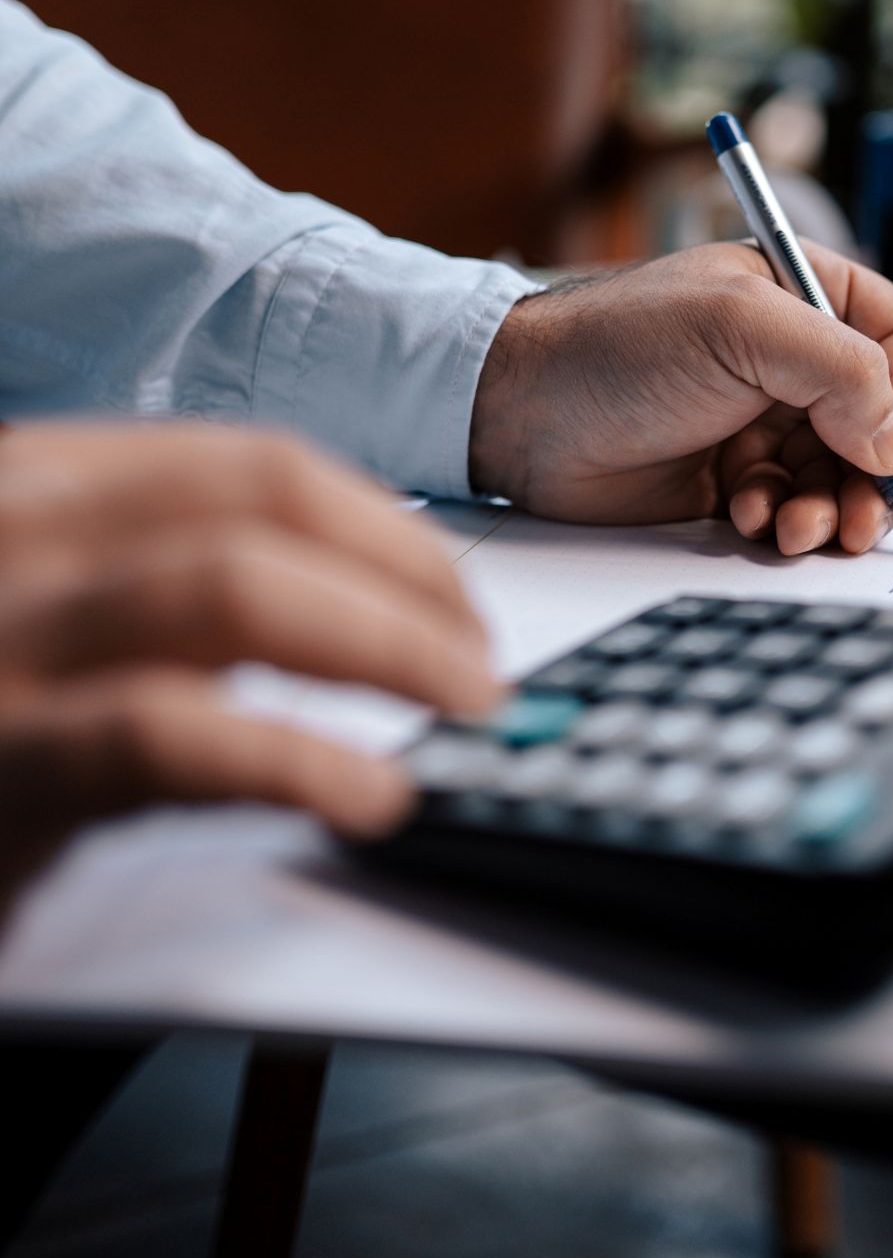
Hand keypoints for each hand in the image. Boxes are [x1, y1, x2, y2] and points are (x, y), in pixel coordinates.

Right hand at [0, 423, 496, 914]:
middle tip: (479, 658)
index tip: (453, 592)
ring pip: (236, 587)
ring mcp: (0, 632)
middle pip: (263, 505)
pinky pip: (170, 736)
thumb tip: (352, 601)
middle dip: (405, 576)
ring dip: (384, 644)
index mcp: (39, 480)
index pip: (251, 464)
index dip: (381, 525)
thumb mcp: (50, 612)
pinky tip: (370, 792)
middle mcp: (14, 525)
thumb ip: (163, 582)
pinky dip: (296, 759)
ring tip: (463, 706)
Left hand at [470, 241, 892, 555]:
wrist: (518, 411)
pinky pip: (788, 507)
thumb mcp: (739, 329)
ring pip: (837, 476)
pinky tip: (745, 516)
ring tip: (795, 527)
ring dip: (828, 507)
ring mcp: (759, 419)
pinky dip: (780, 520)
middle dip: (872, 476)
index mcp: (800, 295)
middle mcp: (788, 357)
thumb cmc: (615, 345)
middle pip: (878, 423)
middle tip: (860, 519)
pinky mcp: (728, 476)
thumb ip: (838, 370)